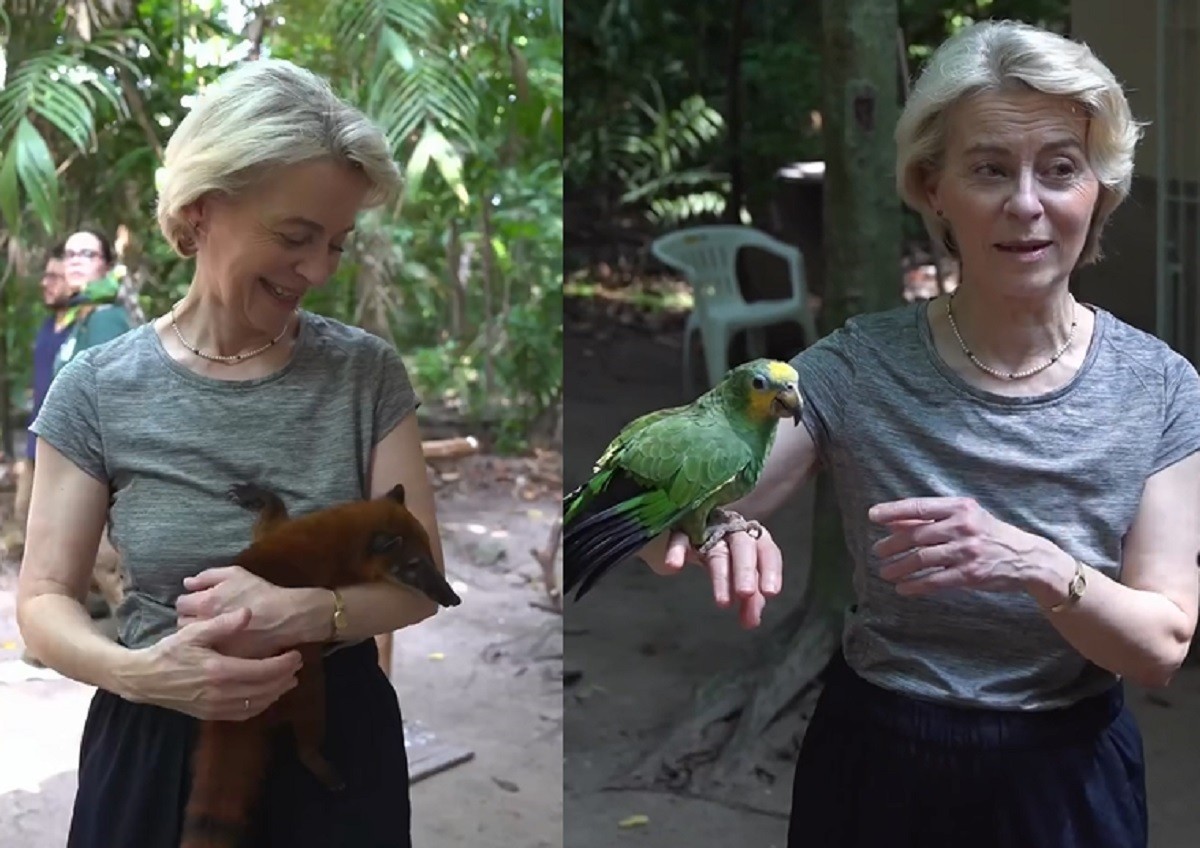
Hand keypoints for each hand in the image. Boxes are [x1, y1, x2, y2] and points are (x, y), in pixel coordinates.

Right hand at [119, 608, 301, 720]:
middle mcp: (221, 693)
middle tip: (297, 666)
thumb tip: (248, 613)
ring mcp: (215, 707)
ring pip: (256, 704)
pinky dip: (259, 705)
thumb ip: (223, 624)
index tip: (296, 654)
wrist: (143, 679)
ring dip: (275, 693)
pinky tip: (265, 695)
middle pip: (264, 690)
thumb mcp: (193, 633)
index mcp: (220, 670)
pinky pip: (242, 714)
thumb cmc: (169, 652)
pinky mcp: (210, 714)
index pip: (263, 671)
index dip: (284, 664)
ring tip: (288, 680)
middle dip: (285, 678)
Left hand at [175, 565, 297, 657]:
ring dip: (200, 636)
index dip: (189, 602)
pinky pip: (210, 653)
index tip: (198, 603)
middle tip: (205, 617)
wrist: (284, 617)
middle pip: (183, 624)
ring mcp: (213, 644)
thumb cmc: (260, 592)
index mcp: (204, 603)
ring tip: (213, 631)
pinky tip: (222, 642)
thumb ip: (207, 576)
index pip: (181, 604)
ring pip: (195, 641)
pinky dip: (212, 648)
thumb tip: (188, 583)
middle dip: (191, 619)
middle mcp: (204, 625)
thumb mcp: (235, 574)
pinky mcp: (224, 658)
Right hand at [658, 527, 782, 628]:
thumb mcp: (740, 575)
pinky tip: (673, 566)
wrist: (695, 530)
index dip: (770, 570)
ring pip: (716, 551)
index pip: (767, 551)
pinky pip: (679, 539)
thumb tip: (751, 622)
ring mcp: (706, 530)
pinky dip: (677, 550)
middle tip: (746, 594)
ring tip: (723, 603)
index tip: (770, 593)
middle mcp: (732, 531)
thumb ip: (750, 598)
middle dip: (745, 571)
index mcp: (753, 538)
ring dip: (721, 576)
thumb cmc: (727, 555)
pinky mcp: (682, 529)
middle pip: (743, 548)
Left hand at [870, 496, 1049, 595]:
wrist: (1027, 558)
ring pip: (922, 559)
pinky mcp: (970, 574)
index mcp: (960, 507)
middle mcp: (963, 527)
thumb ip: (931, 518)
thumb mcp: (965, 517)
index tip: (873, 516)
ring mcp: (967, 551)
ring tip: (885, 572)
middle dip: (891, 544)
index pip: (919, 507)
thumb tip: (893, 521)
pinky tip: (902, 588)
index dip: (893, 511)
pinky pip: (935, 580)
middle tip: (877, 551)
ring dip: (899, 567)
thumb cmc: (989, 534)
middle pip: (916, 535)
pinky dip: (915, 585)